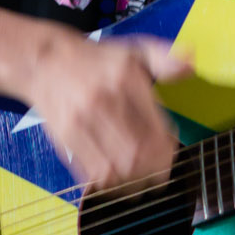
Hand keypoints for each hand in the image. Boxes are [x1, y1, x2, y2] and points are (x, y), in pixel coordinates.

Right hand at [27, 26, 192, 188]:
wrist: (44, 61)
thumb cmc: (96, 61)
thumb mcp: (133, 50)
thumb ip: (164, 58)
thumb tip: (190, 65)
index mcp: (124, 78)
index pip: (154, 125)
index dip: (168, 148)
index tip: (171, 150)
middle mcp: (101, 100)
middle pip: (135, 153)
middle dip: (154, 170)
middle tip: (162, 173)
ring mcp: (80, 122)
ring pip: (114, 169)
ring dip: (134, 182)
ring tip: (143, 180)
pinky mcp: (64, 139)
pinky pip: (91, 173)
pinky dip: (110, 184)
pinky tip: (121, 180)